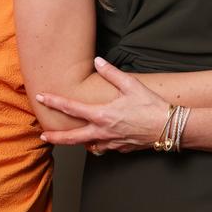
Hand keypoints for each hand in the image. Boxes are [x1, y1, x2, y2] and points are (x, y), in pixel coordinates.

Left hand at [36, 57, 169, 153]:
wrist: (169, 128)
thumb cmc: (151, 106)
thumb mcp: (131, 85)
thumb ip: (112, 73)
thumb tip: (98, 62)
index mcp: (102, 115)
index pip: (71, 108)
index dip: (54, 102)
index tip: (42, 97)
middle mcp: (103, 132)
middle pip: (72, 138)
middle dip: (56, 137)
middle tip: (44, 135)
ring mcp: (111, 143)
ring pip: (88, 145)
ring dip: (78, 142)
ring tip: (69, 139)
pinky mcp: (121, 149)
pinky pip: (105, 148)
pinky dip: (98, 145)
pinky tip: (98, 141)